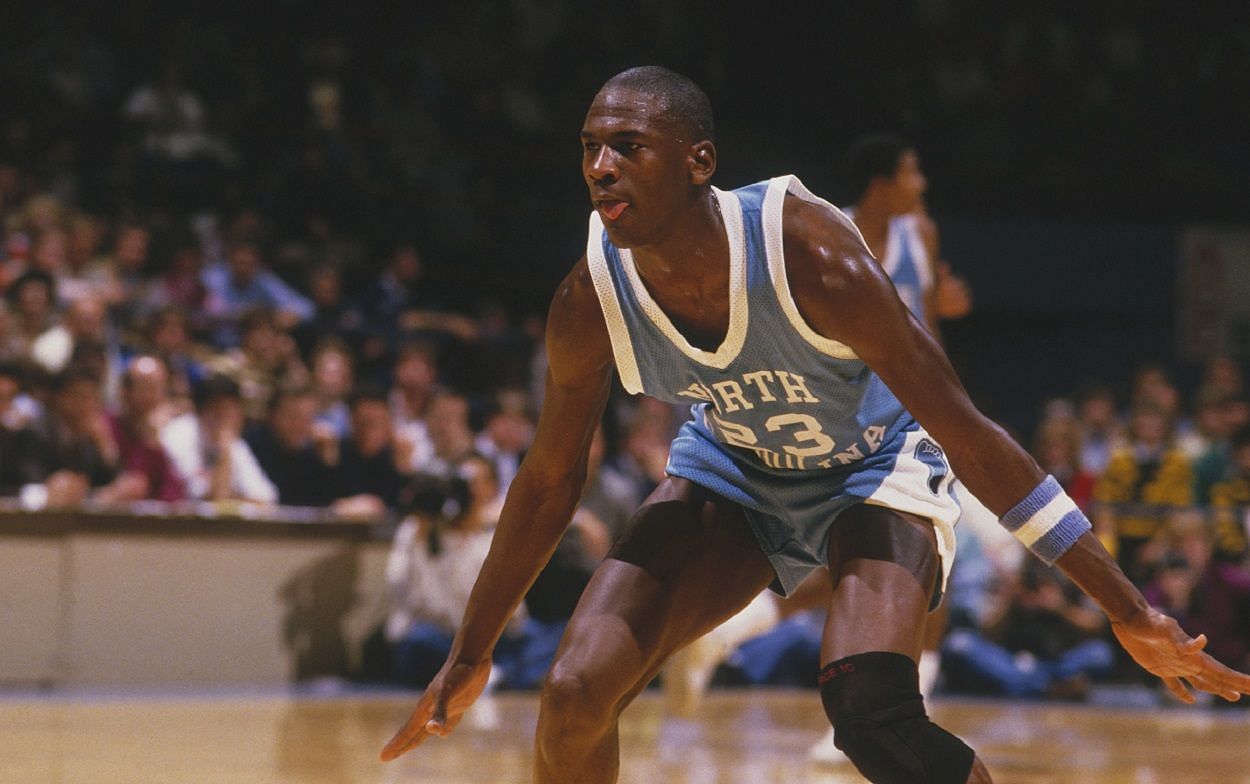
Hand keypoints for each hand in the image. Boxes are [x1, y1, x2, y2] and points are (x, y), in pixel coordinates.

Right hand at [380, 656, 492, 761]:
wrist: (471, 654)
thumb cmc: (459, 673)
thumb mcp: (450, 694)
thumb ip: (441, 713)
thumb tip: (433, 730)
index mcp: (426, 707)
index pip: (408, 731)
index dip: (397, 745)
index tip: (383, 758)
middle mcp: (432, 706)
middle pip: (414, 731)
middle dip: (402, 744)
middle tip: (386, 757)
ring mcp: (445, 704)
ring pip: (429, 726)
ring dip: (419, 737)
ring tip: (411, 745)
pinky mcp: (460, 701)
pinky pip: (448, 720)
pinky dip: (444, 728)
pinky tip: (443, 732)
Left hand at [1112, 608, 1249, 702]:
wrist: (1130, 617)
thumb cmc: (1149, 621)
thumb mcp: (1166, 629)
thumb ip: (1183, 640)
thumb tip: (1203, 640)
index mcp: (1194, 656)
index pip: (1221, 672)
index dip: (1238, 680)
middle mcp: (1188, 661)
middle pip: (1217, 678)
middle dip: (1234, 686)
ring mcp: (1175, 665)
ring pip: (1201, 682)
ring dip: (1216, 690)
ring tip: (1232, 697)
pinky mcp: (1159, 668)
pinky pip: (1174, 685)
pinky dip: (1182, 693)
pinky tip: (1190, 700)